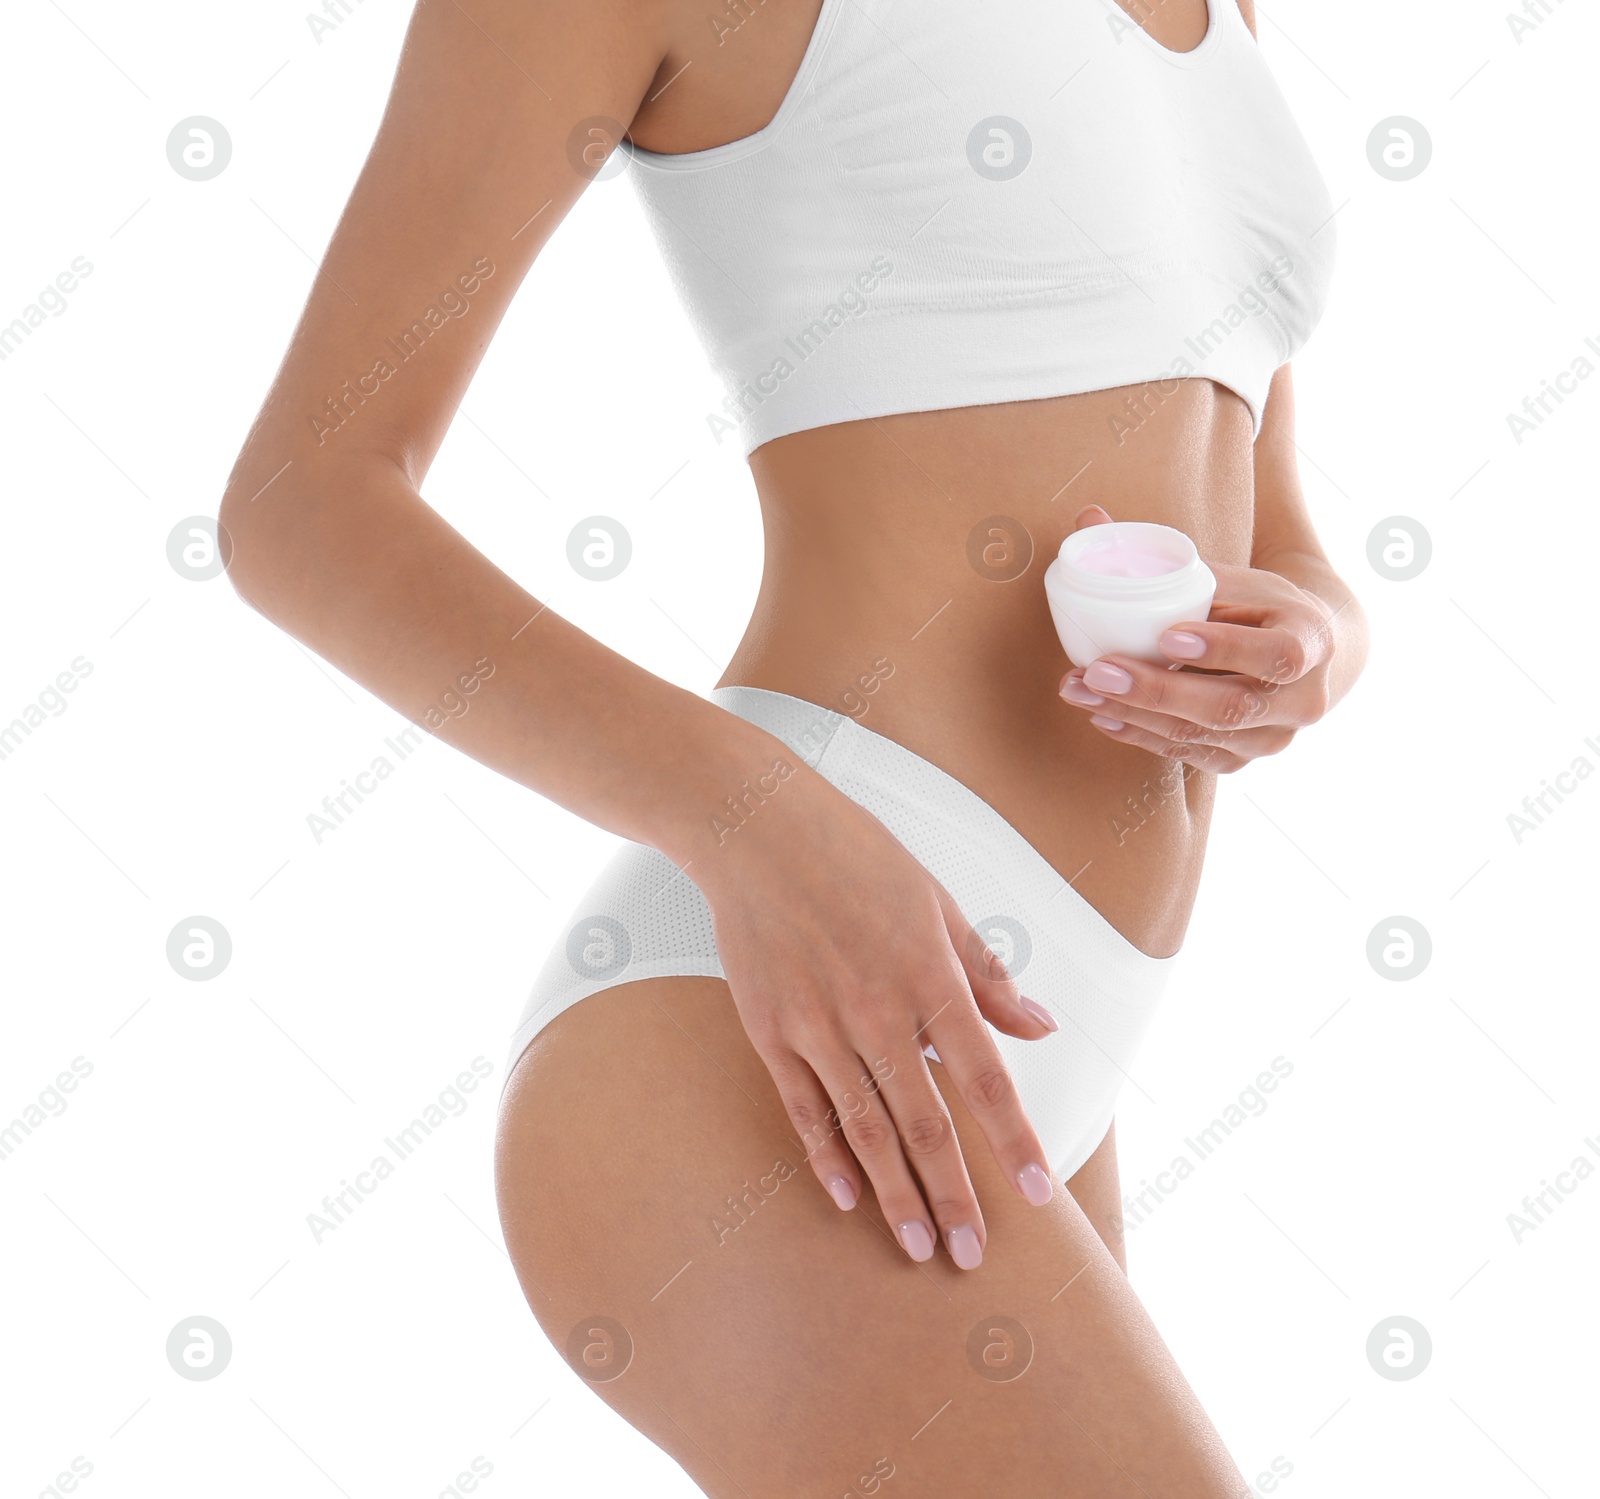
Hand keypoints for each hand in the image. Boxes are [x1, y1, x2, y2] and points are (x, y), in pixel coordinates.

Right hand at [691, 760, 1059, 1270]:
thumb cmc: (857, 857)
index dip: (1015, 1142)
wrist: (757, 831)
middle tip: (973, 1255)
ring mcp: (819, 1026)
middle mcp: (877, 1012)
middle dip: (954, 1197)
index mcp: (930, 977)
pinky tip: (846, 1196)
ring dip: (895, 1195)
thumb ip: (988, 977)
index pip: (986, 1080)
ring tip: (918, 1246)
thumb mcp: (939, 904)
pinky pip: (805, 1109)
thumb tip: (1040, 1029)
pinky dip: (827, 1156)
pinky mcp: (771, 1030)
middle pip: (925, 1126)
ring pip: (866, 1130)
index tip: (1041, 1194)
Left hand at [1057, 505, 1338, 773]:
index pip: (1276, 653)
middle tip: (1098, 670)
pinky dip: (1140, 735)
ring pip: (1200, 736)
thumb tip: (1089, 515)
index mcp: (1311, 641)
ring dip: (1134, 714)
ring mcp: (1273, 738)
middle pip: (1230, 706)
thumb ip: (1169, 557)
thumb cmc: (1257, 607)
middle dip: (1157, 690)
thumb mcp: (1232, 576)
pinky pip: (1187, 756)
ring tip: (1080, 688)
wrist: (1299, 653)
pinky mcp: (1241, 760)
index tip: (1168, 636)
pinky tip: (1102, 714)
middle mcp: (1302, 700)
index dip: (1224, 648)